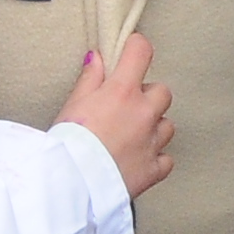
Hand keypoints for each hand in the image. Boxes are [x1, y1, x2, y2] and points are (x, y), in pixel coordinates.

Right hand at [58, 33, 173, 198]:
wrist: (71, 186)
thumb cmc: (67, 143)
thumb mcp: (73, 104)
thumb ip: (90, 78)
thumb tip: (98, 57)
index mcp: (122, 92)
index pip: (141, 52)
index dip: (136, 48)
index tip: (131, 52)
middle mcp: (144, 113)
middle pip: (162, 92)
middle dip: (147, 96)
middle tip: (125, 106)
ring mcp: (152, 142)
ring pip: (167, 125)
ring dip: (154, 127)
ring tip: (131, 135)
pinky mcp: (154, 170)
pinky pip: (166, 159)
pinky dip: (156, 158)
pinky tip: (139, 159)